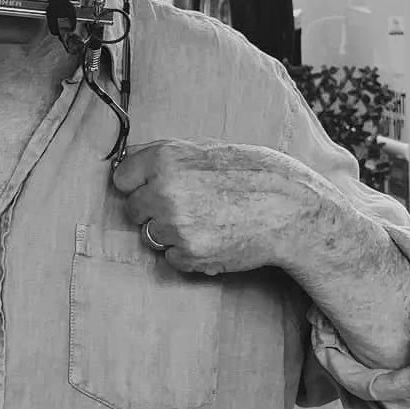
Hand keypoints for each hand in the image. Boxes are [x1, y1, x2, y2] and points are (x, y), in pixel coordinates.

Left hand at [110, 139, 341, 274]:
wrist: (288, 209)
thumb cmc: (251, 175)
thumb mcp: (205, 151)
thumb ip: (165, 157)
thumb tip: (128, 161)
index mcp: (165, 160)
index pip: (121, 178)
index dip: (136, 183)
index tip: (150, 186)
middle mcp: (164, 191)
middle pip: (132, 210)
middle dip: (152, 210)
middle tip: (187, 205)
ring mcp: (175, 225)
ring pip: (150, 236)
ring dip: (170, 233)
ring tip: (205, 220)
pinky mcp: (189, 254)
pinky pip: (171, 258)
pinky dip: (187, 253)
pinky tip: (213, 238)